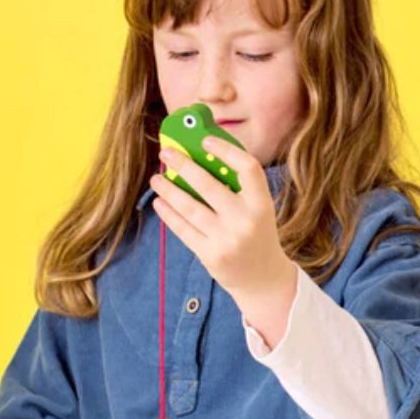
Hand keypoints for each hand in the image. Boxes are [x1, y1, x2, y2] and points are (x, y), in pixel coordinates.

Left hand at [151, 139, 297, 345]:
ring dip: (169, 190)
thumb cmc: (256, 233)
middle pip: (209, 185)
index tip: (205, 140)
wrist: (263, 278)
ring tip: (156, 178)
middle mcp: (246, 220)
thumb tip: (199, 159)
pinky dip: (168, 213)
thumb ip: (236, 189)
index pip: (248, 168)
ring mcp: (227, 239)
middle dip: (183, 166)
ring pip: (189, 207)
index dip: (226, 151)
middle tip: (166, 153)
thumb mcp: (257, 210)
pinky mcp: (210, 254)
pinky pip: (183, 229)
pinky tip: (159, 202)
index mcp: (262, 204)